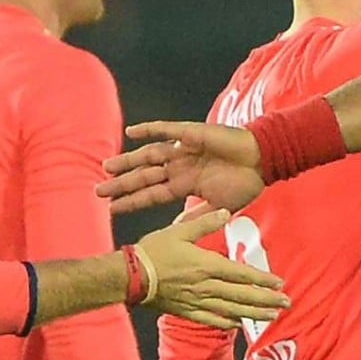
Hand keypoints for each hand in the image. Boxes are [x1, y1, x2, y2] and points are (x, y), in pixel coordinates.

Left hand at [96, 121, 265, 213]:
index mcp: (185, 184)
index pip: (151, 194)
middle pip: (144, 176)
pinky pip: (166, 130)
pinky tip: (131, 132)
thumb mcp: (218, 207)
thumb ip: (196, 217)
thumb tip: (173, 230)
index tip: (111, 208)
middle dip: (122, 184)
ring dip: (128, 161)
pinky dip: (148, 130)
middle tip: (98, 190)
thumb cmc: (244, 184)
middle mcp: (179, 167)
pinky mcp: (191, 134)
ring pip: (148, 156)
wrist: (262, 161)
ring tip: (106, 167)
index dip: (132, 201)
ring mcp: (183, 150)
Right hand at [136, 209, 288, 328]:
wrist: (130, 276)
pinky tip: (238, 324)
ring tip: (271, 316)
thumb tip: (225, 211)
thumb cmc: (154, 250)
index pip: (241, 274)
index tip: (279, 283)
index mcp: (207, 265)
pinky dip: (226, 322)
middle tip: (285, 303)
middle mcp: (206, 286)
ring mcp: (197, 301)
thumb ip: (204, 222)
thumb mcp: (179, 230)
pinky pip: (211, 320)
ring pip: (231, 310)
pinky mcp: (186, 311)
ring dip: (253, 313)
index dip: (262, 279)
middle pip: (242, 295)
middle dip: (266, 300)